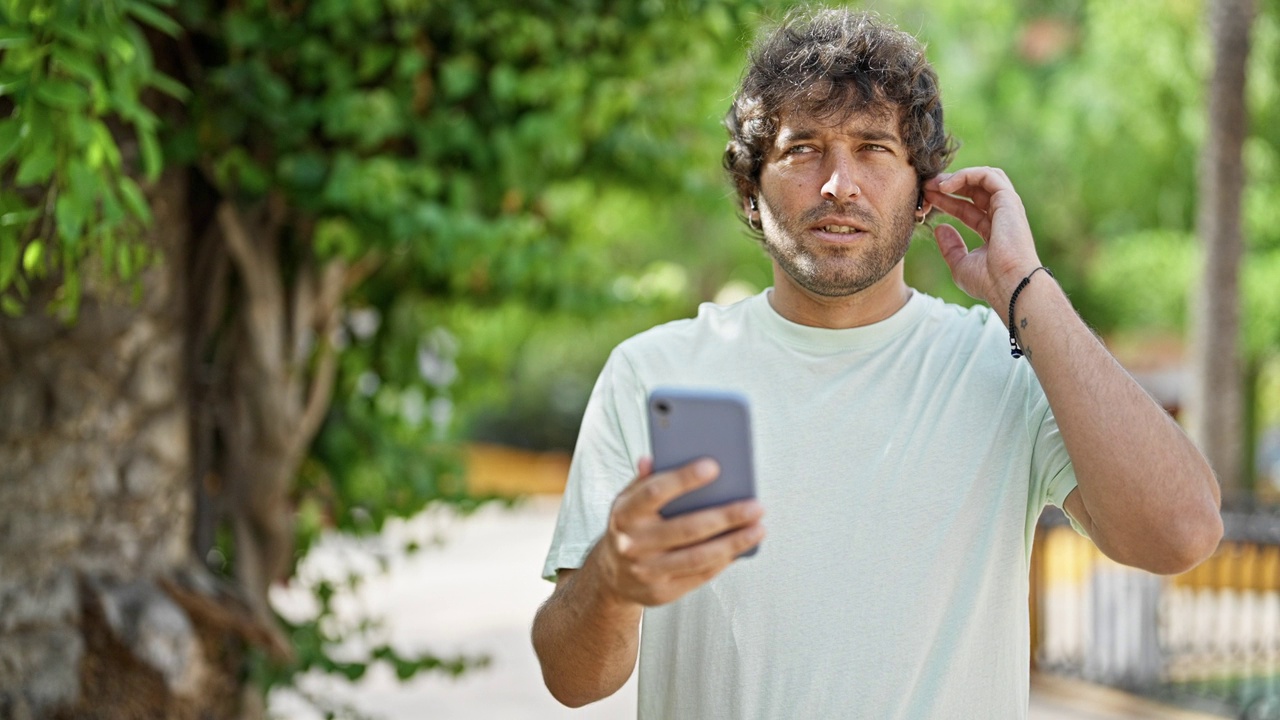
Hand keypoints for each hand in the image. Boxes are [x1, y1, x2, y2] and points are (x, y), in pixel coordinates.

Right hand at [590, 457, 764, 606]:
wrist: (610, 575)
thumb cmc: (631, 526)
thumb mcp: (629, 500)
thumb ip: (645, 480)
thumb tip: (652, 458)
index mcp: (624, 514)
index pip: (654, 493)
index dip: (683, 479)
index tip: (714, 466)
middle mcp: (632, 544)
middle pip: (686, 529)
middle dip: (726, 517)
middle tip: (756, 506)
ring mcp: (646, 572)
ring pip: (698, 557)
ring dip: (733, 543)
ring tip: (758, 529)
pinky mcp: (661, 593)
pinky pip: (699, 576)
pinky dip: (724, 561)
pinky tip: (742, 547)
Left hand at [923, 167, 1043, 318]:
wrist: (1009, 284)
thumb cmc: (989, 281)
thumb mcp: (961, 265)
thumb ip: (951, 247)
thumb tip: (940, 228)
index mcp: (993, 231)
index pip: (966, 209)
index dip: (946, 202)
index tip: (926, 200)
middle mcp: (1002, 216)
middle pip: (974, 190)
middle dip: (949, 185)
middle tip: (926, 186)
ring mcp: (1007, 207)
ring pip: (984, 178)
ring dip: (957, 177)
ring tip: (935, 184)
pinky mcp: (1009, 200)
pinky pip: (988, 176)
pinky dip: (967, 175)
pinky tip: (946, 186)